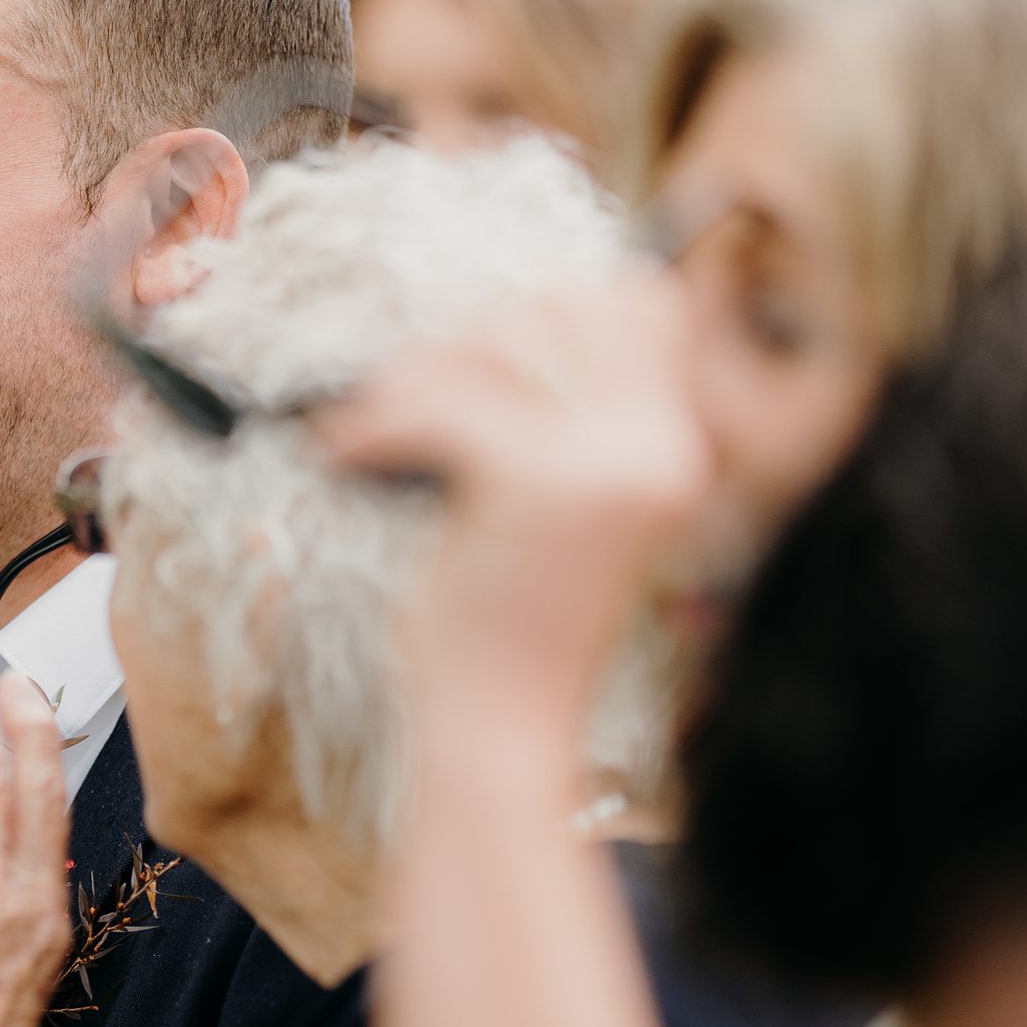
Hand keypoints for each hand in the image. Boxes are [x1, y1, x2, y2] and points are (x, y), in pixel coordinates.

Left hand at [317, 270, 707, 734]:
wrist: (501, 724)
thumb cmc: (508, 618)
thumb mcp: (562, 503)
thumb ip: (564, 416)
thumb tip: (503, 317)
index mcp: (677, 446)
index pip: (644, 302)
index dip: (553, 309)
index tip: (476, 362)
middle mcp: (662, 447)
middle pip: (569, 301)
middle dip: (475, 337)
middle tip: (414, 396)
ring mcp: (609, 463)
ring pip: (500, 342)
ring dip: (416, 374)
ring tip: (372, 426)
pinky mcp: (540, 485)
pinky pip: (444, 402)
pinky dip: (381, 421)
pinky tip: (349, 453)